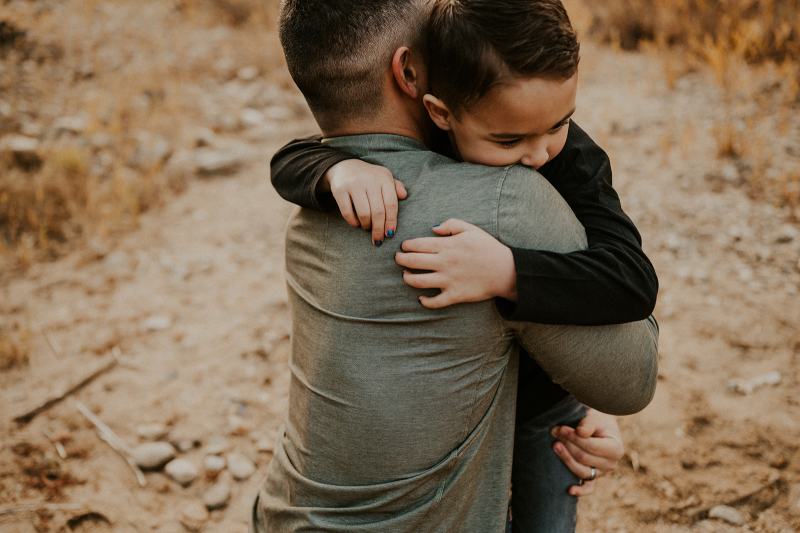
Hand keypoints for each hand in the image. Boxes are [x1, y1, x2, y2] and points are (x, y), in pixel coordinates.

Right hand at [323, 159, 407, 244]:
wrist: (344, 166)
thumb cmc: (369, 177)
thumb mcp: (384, 177)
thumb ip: (396, 187)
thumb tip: (404, 196)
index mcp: (383, 178)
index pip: (391, 204)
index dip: (391, 221)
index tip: (390, 233)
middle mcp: (369, 180)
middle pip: (378, 212)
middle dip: (379, 229)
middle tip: (378, 239)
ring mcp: (353, 184)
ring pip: (364, 214)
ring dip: (366, 226)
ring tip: (367, 227)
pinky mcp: (339, 190)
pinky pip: (347, 212)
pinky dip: (353, 222)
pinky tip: (356, 224)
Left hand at [396, 218, 516, 308]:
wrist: (506, 271)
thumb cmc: (488, 248)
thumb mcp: (471, 229)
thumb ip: (451, 224)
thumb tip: (433, 228)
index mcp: (448, 246)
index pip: (418, 244)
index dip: (406, 245)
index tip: (404, 246)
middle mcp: (445, 263)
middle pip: (413, 261)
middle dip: (401, 260)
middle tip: (398, 259)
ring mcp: (448, 280)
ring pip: (418, 281)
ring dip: (407, 278)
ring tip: (406, 275)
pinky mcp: (455, 295)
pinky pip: (435, 302)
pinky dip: (425, 302)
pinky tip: (421, 299)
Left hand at [551, 409, 623, 496]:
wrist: (599, 426)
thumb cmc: (597, 420)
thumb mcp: (595, 418)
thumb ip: (588, 424)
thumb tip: (580, 432)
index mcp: (616, 449)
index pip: (590, 446)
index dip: (573, 437)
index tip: (560, 428)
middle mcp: (611, 464)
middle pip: (583, 458)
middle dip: (567, 445)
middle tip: (554, 431)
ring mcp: (602, 473)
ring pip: (581, 471)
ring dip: (566, 459)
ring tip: (554, 445)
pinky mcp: (593, 478)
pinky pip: (588, 487)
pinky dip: (579, 490)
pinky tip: (569, 490)